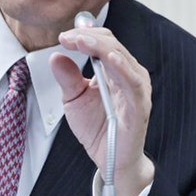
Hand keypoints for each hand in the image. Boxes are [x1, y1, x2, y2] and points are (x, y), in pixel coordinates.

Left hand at [50, 27, 154, 195]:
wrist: (110, 160)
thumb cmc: (97, 128)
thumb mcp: (74, 100)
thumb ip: (67, 78)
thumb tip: (55, 55)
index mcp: (114, 70)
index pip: (102, 42)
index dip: (83, 35)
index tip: (62, 37)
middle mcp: (128, 74)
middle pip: (111, 44)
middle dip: (88, 37)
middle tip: (67, 37)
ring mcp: (136, 89)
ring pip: (121, 57)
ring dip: (100, 47)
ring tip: (82, 41)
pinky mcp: (140, 106)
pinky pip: (134, 83)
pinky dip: (123, 68)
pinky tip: (110, 58)